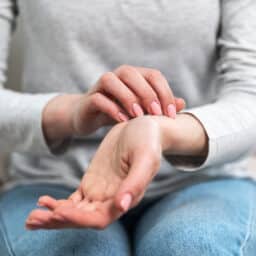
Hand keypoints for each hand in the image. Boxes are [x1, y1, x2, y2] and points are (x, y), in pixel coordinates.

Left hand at [26, 116, 163, 229]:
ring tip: (31, 217)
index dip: (79, 218)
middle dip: (58, 221)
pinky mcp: (93, 182)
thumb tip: (122, 206)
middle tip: (32, 219)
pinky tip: (43, 201)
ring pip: (75, 211)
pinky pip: (74, 199)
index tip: (59, 212)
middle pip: (82, 219)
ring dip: (54, 216)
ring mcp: (101, 191)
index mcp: (125, 197)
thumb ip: (136, 182)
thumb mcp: (145, 157)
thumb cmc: (148, 141)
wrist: (142, 128)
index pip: (99, 218)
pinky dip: (58, 204)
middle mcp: (111, 199)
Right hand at [42, 65, 184, 143]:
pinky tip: (123, 121)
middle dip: (148, 94)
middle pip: (134, 75)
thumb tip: (182, 103)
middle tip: (157, 114)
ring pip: (113, 81)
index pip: (154, 76)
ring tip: (138, 116)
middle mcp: (118, 76)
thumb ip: (159, 105)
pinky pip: (99, 99)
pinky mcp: (89, 98)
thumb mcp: (142, 110)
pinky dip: (112, 108)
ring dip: (128, 98)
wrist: (88, 116)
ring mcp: (101, 85)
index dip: (165, 93)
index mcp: (134, 76)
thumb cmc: (119, 111)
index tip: (171, 115)